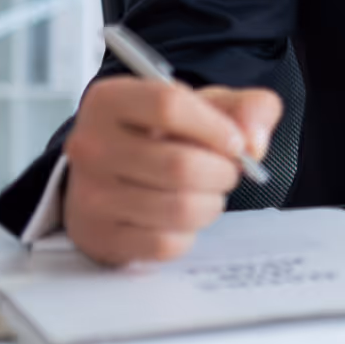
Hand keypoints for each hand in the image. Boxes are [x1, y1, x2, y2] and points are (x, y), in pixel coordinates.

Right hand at [61, 77, 282, 266]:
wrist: (115, 175)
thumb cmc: (164, 133)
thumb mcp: (206, 105)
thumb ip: (247, 106)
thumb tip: (254, 141)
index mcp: (110, 100)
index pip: (169, 104)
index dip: (217, 127)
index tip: (236, 142)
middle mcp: (90, 145)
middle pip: (180, 164)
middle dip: (222, 172)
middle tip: (226, 171)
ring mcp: (90, 194)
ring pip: (179, 208)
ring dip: (211, 204)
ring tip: (208, 193)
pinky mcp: (99, 237)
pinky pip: (165, 243)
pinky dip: (188, 234)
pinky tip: (182, 218)